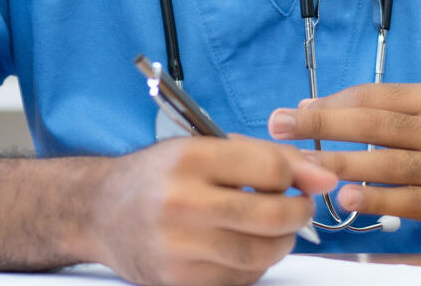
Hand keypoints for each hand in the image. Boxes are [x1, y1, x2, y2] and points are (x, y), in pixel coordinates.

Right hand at [89, 136, 335, 285]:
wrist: (98, 211)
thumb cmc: (157, 175)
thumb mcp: (203, 148)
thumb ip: (263, 157)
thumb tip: (322, 176)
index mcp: (190, 159)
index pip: (269, 168)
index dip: (301, 176)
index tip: (312, 181)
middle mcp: (182, 203)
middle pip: (271, 215)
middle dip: (298, 213)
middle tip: (300, 208)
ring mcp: (179, 246)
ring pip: (260, 253)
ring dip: (281, 243)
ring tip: (275, 228)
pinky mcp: (179, 279)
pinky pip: (239, 278)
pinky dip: (254, 265)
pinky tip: (244, 246)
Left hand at [267, 83, 420, 236]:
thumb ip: (382, 111)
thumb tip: (317, 108)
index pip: (373, 97)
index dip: (330, 103)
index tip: (294, 110)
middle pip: (373, 124)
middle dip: (322, 124)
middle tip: (282, 126)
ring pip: (386, 163)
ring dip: (341, 163)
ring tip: (304, 166)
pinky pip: (406, 200)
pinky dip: (375, 199)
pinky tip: (347, 198)